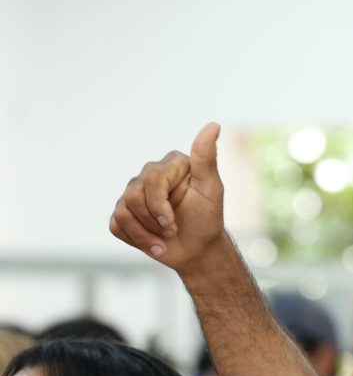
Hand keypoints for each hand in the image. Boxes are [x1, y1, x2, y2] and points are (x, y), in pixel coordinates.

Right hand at [109, 122, 225, 272]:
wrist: (197, 250)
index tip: (173, 222)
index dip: (159, 205)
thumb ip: (207, 158)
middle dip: (154, 221)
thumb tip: (214, 125)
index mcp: (169, 165)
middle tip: (172, 230)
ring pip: (123, 212)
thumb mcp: (211, 190)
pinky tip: (154, 243)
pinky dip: (136, 239)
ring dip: (146, 234)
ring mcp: (133, 194)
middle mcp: (148, 175)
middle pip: (133, 196)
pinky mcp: (123, 213)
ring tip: (165, 239)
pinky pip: (116, 225)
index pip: (151, 179)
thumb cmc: (207, 219)